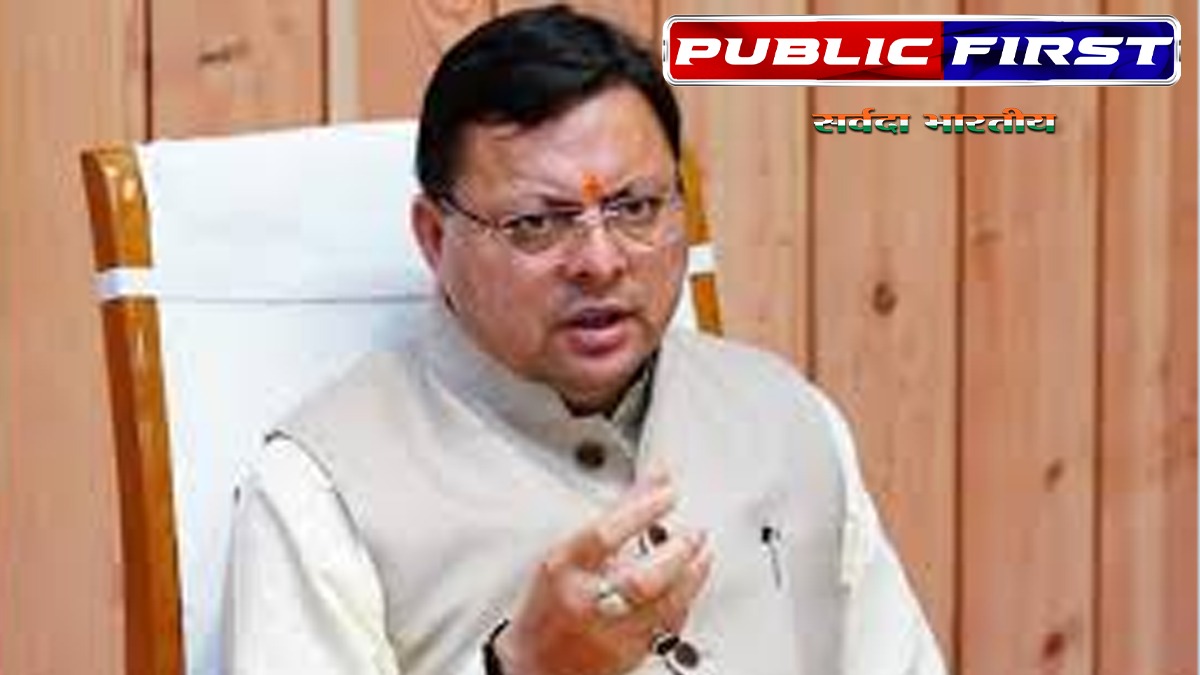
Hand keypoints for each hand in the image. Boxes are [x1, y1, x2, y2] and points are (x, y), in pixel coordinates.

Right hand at [495, 468, 712, 674]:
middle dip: (677, 552)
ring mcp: (610, 632)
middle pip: (640, 578)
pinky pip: (670, 624)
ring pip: (663, 605)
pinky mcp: (631, 652)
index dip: (640, 510)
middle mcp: (585, 602)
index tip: (667, 493)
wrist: (537, 663)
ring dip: (692, 575)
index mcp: (564, 569)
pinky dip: (685, 599)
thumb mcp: (568, 552)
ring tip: (702, 553)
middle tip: (694, 532)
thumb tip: (657, 478)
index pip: (604, 535)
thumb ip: (616, 515)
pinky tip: (690, 583)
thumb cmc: (550, 604)